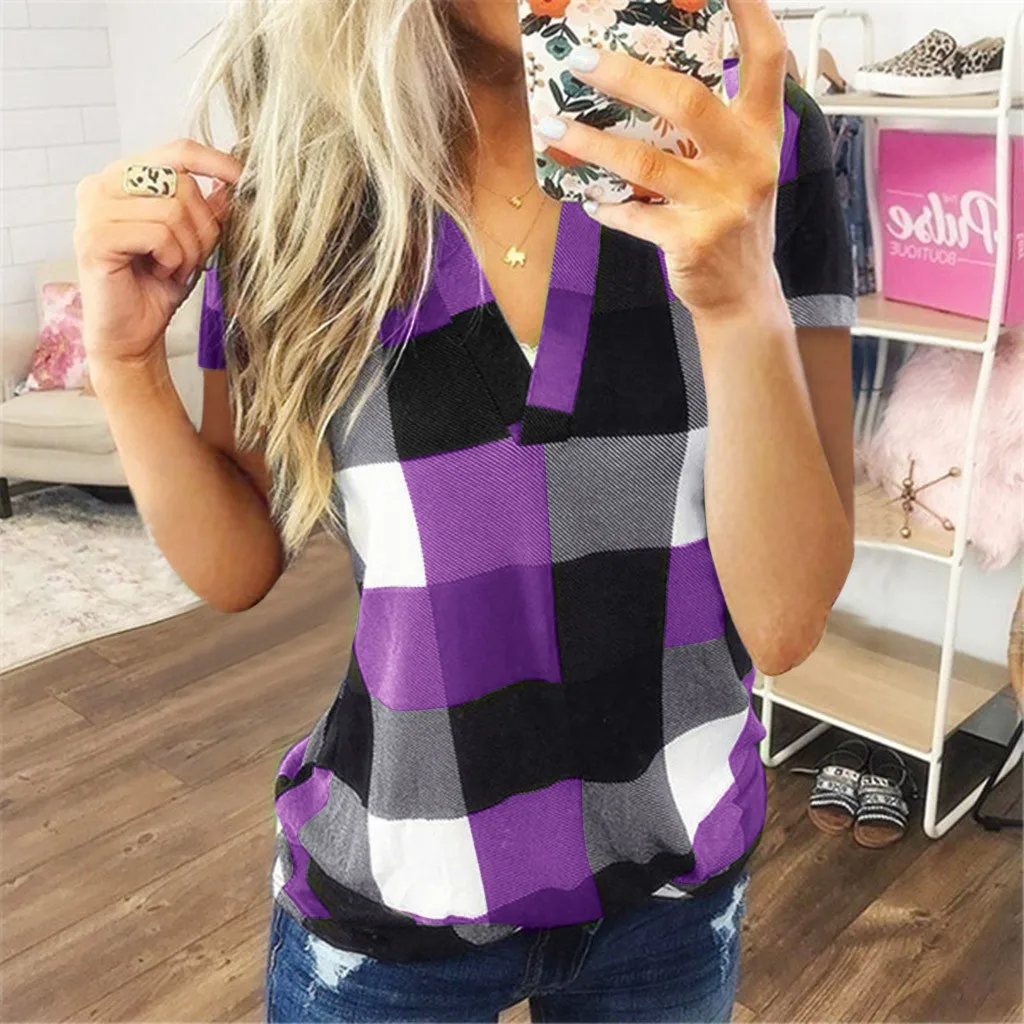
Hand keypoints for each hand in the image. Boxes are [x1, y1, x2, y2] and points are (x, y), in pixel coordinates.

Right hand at [74, 138, 242, 373]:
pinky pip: (159, 234)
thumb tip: (234, 181)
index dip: (217, 162)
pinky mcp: (95, 238)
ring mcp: (92, 209)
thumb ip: (208, 208)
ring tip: (175, 268)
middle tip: (194, 258)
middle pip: (181, 183)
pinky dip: (173, 259)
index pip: (177, 150)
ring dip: (189, 249)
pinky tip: (162, 273)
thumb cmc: (158, 285)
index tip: (245, 180)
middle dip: (203, 227)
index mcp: (124, 178)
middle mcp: (101, 185)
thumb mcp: (193, 240)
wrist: (133, 333)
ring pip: (173, 210)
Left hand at [535, 0, 787, 323]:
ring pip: (646, 162)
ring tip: (554, 126)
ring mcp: (722, 203)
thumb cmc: (731, 217)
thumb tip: (642, 78)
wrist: (743, 292)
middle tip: (580, 60)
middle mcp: (749, 161)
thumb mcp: (736, 164)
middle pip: (686, 101)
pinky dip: (606, 206)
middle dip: (627, 76)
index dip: (750, 10)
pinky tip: (586, 196)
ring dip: (592, 142)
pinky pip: (634, 216)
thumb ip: (708, 127)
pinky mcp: (693, 241)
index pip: (767, 55)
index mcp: (762, 131)